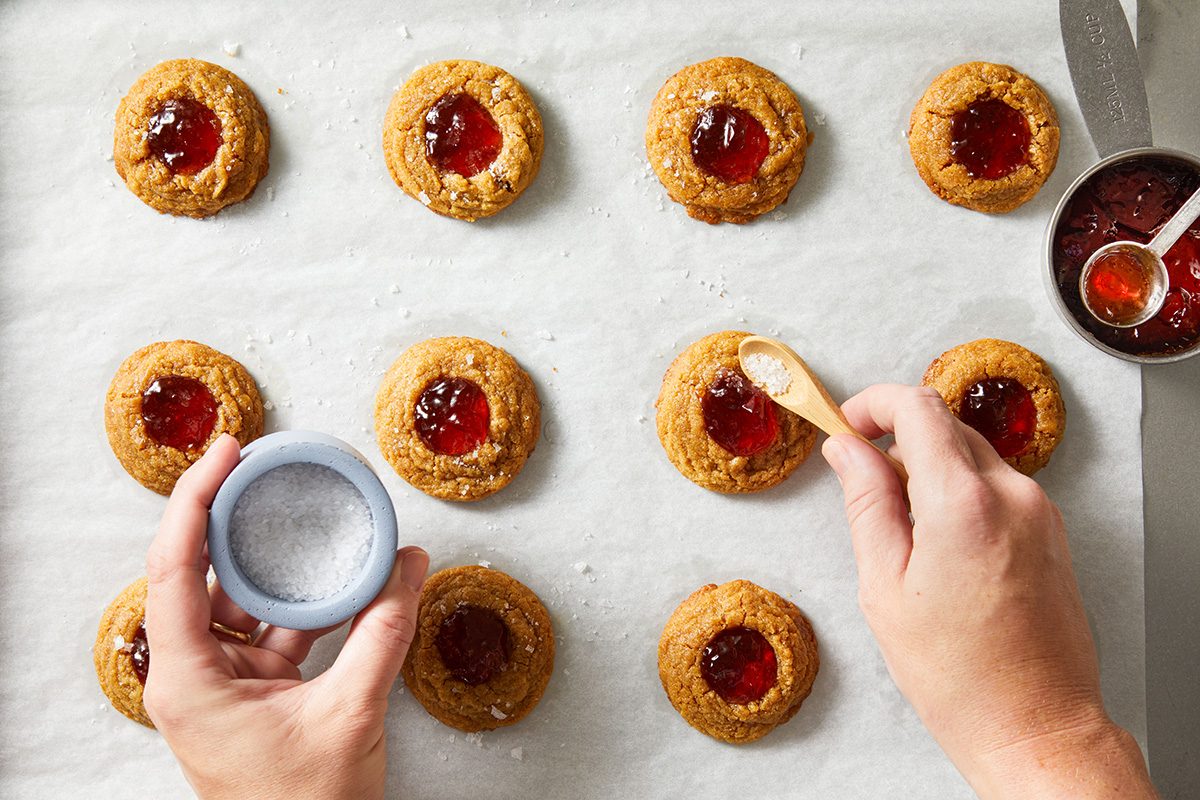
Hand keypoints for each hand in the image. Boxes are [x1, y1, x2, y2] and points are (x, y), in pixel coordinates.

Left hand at [143, 434, 429, 799]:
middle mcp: (194, 676)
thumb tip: (409, 564)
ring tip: (298, 512)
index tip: (226, 455)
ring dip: (274, 561)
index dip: (195, 502)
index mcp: (189, 682)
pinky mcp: (256, 689)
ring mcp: (224, 682)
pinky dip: (305, 601)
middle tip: (259, 465)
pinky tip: (336, 576)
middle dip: (232, 518)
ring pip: (241, 598)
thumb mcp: (352, 712)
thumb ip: (384, 632)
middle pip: (200, 574)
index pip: (175, 569)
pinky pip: (275, 626)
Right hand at [822, 385, 1155, 799]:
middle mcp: (1012, 494)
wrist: (1035, 725)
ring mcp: (1039, 511)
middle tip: (860, 475)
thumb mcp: (884, 586)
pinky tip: (937, 542)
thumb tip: (847, 450)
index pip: (917, 408)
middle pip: (945, 424)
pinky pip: (997, 485)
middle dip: (896, 436)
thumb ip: (866, 503)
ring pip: (971, 453)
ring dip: (928, 465)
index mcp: (963, 503)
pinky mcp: (1051, 531)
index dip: (872, 404)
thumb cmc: (958, 673)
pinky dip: (959, 491)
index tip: (847, 422)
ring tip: (899, 525)